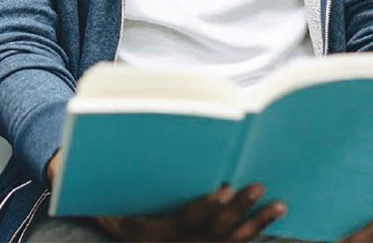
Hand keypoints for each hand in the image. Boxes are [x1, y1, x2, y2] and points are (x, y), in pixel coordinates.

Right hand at [45, 153, 284, 241]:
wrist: (93, 212)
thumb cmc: (97, 191)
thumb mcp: (99, 187)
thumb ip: (114, 173)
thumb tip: (135, 139)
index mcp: (144, 234)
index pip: (180, 223)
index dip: (203, 208)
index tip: (223, 190)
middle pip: (210, 234)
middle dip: (237, 211)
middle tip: (258, 186)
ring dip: (253, 224)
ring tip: (278, 204)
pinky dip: (250, 233)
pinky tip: (269, 218)